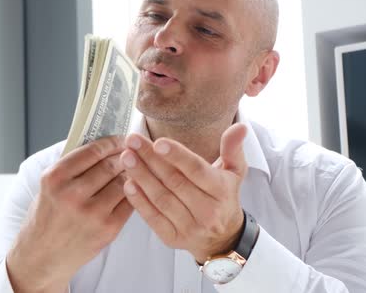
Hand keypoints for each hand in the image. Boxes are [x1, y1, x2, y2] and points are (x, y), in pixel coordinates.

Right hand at [6, 136, 133, 291]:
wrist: (43, 256)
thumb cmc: (48, 216)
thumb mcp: (49, 185)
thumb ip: (74, 165)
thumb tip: (105, 143)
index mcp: (55, 178)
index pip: (93, 151)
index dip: (112, 142)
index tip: (121, 138)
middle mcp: (72, 195)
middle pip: (111, 165)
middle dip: (125, 156)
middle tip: (133, 151)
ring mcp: (91, 213)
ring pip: (122, 183)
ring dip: (130, 174)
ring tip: (133, 170)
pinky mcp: (107, 229)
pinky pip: (129, 202)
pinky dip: (133, 193)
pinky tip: (132, 189)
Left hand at [120, 123, 248, 262]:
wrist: (223, 238)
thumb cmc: (224, 196)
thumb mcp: (234, 172)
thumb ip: (232, 148)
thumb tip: (239, 127)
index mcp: (222, 190)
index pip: (197, 170)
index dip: (177, 156)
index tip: (158, 142)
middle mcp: (207, 211)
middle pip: (174, 181)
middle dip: (150, 159)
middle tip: (132, 141)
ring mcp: (190, 227)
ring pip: (161, 198)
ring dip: (141, 176)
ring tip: (126, 157)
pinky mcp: (173, 238)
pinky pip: (153, 218)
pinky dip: (139, 201)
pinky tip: (128, 183)